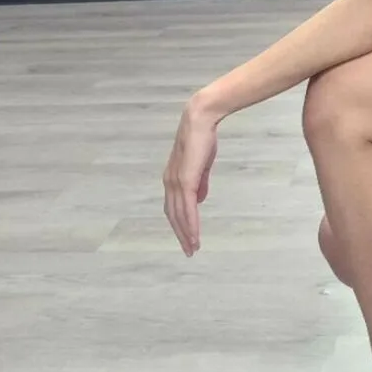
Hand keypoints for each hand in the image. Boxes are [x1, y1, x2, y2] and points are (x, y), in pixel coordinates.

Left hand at [162, 101, 217, 255]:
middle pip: (173, 215)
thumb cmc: (202, 139)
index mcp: (172, 179)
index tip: (187, 238)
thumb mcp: (201, 164)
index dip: (180, 224)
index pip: (174, 207)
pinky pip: (188, 208)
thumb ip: (200, 183)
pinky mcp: (185, 180)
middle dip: (181, 234)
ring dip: (186, 233)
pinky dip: (191, 224)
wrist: (200, 121)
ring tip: (194, 248)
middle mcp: (170, 183)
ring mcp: (176, 182)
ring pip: (180, 215)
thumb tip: (199, 200)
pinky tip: (195, 235)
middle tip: (189, 250)